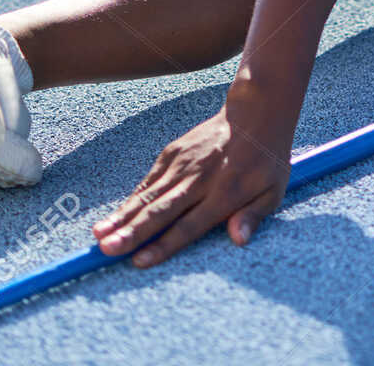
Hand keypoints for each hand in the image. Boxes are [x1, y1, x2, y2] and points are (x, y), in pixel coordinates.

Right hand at [92, 102, 291, 266]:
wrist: (255, 114)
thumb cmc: (266, 160)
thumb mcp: (274, 191)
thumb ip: (254, 215)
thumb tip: (239, 239)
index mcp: (225, 192)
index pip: (189, 224)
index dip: (164, 244)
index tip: (140, 261)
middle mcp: (199, 179)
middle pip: (162, 211)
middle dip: (132, 232)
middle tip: (107, 250)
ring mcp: (183, 164)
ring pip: (148, 195)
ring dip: (122, 217)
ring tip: (99, 235)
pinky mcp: (172, 152)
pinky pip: (148, 181)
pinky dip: (131, 199)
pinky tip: (114, 216)